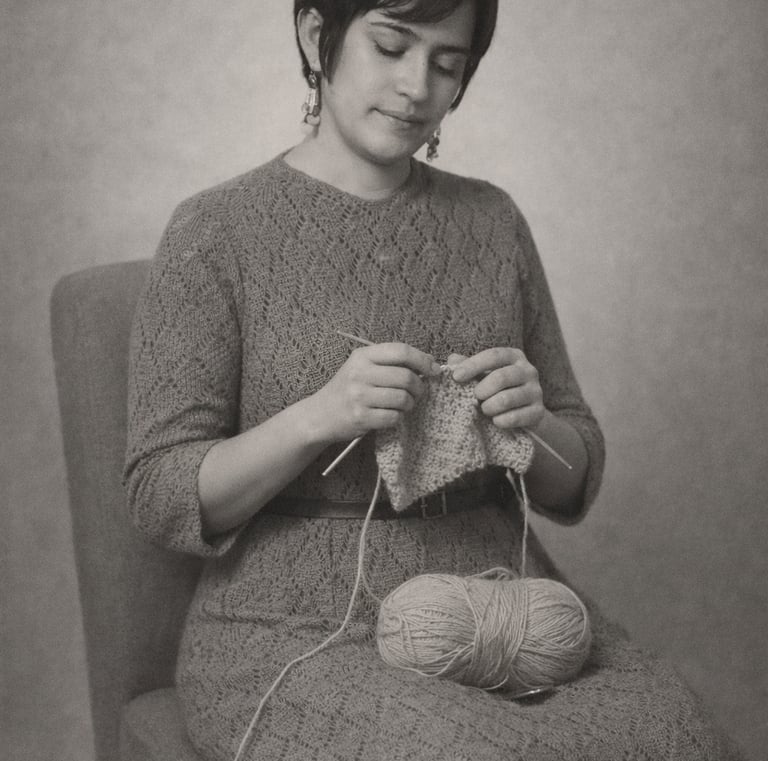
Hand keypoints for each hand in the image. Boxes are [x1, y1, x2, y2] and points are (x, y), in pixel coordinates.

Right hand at [308, 342, 439, 442]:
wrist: (320, 414)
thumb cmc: (347, 389)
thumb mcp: (363, 367)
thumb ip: (391, 362)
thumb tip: (429, 363)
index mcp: (363, 356)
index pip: (401, 351)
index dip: (423, 360)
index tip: (434, 369)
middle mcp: (360, 373)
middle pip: (406, 377)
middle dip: (419, 387)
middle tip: (417, 392)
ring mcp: (359, 396)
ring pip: (403, 398)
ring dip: (410, 404)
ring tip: (403, 404)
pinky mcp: (361, 417)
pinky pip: (394, 417)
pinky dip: (398, 418)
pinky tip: (390, 415)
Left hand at [447, 347, 544, 430]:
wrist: (524, 412)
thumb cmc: (498, 389)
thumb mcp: (483, 374)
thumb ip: (468, 366)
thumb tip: (452, 361)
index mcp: (514, 356)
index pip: (493, 355)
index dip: (473, 365)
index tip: (456, 377)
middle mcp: (528, 371)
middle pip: (501, 377)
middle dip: (481, 390)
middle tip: (475, 397)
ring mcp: (536, 391)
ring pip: (507, 399)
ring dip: (489, 407)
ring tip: (485, 409)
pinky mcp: (538, 412)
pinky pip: (515, 417)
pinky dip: (500, 421)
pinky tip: (495, 420)